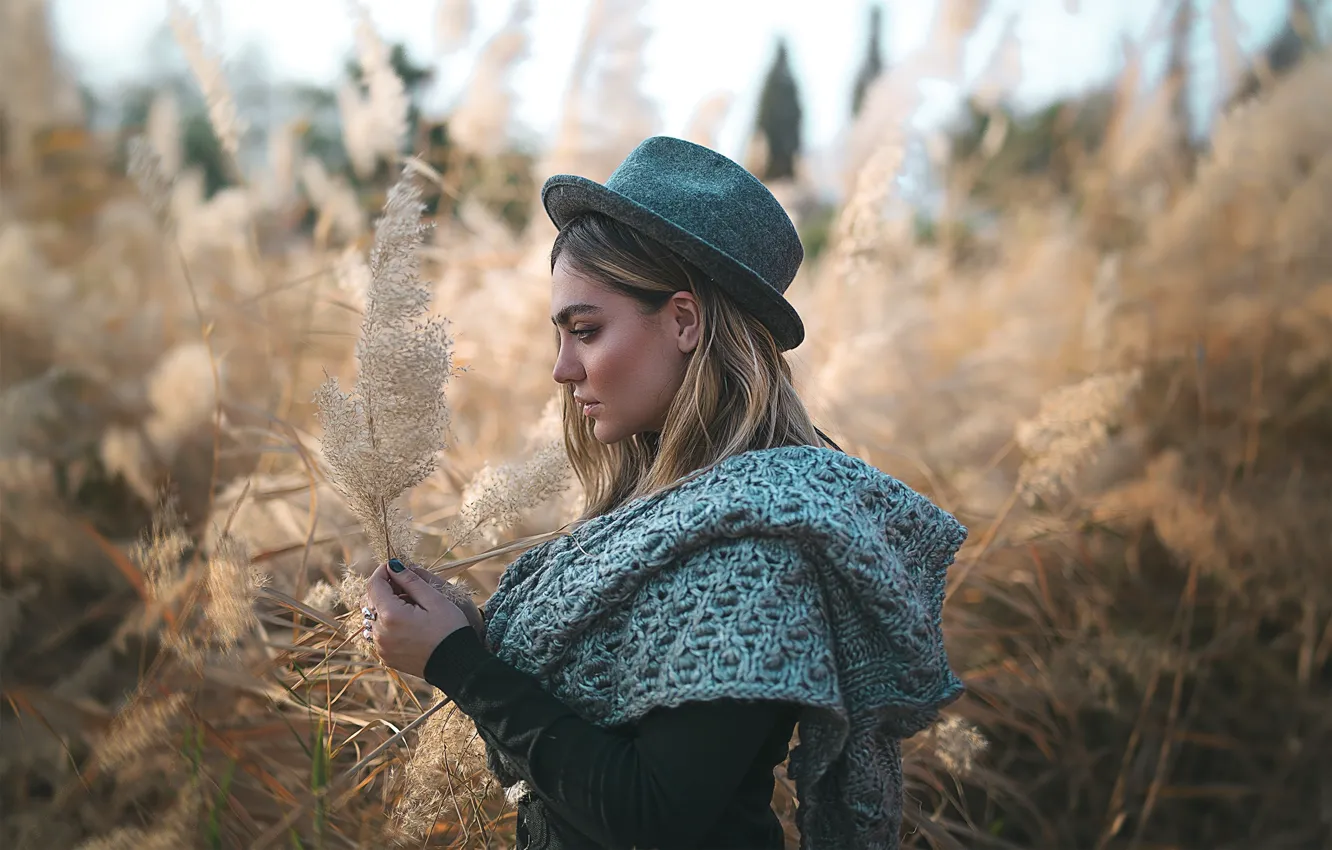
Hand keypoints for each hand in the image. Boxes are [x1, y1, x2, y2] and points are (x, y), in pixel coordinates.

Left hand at [363, 561, 470, 678]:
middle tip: (406, 586)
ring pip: (372, 617)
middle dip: (384, 589)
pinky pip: (378, 633)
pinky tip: (407, 622)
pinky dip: (387, 623)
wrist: (457, 665)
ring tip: (409, 606)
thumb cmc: (449, 630)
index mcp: (391, 615)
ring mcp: (381, 647)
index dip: (382, 571)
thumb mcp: (434, 599)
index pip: (374, 585)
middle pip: (370, 600)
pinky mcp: (385, 656)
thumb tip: (393, 565)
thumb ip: (411, 580)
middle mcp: (380, 633)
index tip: (395, 566)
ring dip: (385, 606)